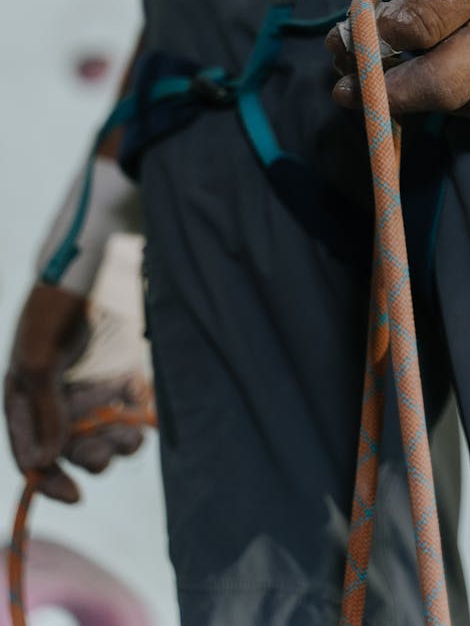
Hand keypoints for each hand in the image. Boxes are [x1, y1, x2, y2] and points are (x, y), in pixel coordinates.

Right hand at [4, 284, 146, 502]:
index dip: (49, 483)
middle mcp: (54, 407)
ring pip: (103, 438)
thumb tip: (47, 461)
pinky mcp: (114, 384)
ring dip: (118, 443)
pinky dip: (135, 417)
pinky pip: (126, 414)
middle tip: (111, 447)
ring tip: (132, 433)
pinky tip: (141, 406)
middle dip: (92, 457)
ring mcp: (86, 396)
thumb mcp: (40, 359)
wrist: (84, 276)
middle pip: (71, 453)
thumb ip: (46, 409)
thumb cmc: (51, 312)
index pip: (31, 458)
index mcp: (24, 405)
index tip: (76, 497)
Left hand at [328, 0, 469, 117]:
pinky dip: (438, 102)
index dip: (374, 33)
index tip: (350, 19)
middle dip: (382, 89)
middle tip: (342, 80)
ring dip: (403, 98)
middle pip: (443, 82)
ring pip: (457, 100)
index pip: (423, 25)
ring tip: (364, 73)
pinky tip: (410, 75)